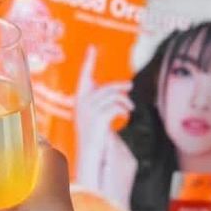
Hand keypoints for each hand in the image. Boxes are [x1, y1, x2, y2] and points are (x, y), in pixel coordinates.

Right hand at [74, 45, 132, 189]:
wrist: (92, 163)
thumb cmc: (97, 145)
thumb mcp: (99, 123)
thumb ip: (105, 109)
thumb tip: (120, 97)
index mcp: (80, 104)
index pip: (83, 78)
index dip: (87, 62)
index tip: (91, 47)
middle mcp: (81, 107)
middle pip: (102, 87)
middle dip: (117, 85)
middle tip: (130, 86)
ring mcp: (88, 113)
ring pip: (111, 96)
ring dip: (124, 101)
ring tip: (130, 108)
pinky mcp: (98, 120)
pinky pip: (114, 107)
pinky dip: (122, 109)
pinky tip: (125, 116)